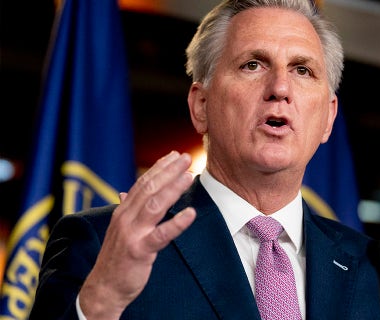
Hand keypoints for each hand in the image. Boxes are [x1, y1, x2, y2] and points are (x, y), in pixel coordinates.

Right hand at [78, 151, 196, 319]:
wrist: (103, 287)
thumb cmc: (117, 258)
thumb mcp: (121, 230)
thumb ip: (127, 209)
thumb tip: (126, 191)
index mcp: (123, 211)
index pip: (143, 183)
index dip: (159, 168)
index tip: (175, 155)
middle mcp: (126, 218)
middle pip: (149, 189)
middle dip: (169, 171)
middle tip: (186, 157)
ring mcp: (132, 233)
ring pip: (154, 205)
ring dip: (173, 189)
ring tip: (189, 176)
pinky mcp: (140, 250)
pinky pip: (161, 235)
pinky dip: (177, 223)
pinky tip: (190, 214)